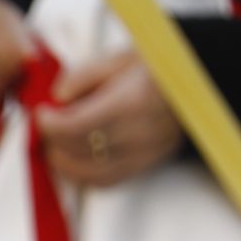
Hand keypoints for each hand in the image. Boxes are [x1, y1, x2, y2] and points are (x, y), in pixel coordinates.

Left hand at [33, 52, 182, 186]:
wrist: (199, 84)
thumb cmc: (155, 68)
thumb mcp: (118, 59)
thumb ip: (82, 77)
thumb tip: (55, 99)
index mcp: (132, 102)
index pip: (76, 126)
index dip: (49, 124)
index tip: (41, 113)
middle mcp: (139, 134)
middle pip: (78, 150)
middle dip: (52, 141)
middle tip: (45, 127)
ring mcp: (144, 154)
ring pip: (88, 172)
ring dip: (62, 161)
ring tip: (55, 143)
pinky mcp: (145, 166)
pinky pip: (104, 181)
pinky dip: (81, 174)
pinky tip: (73, 157)